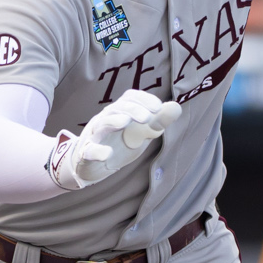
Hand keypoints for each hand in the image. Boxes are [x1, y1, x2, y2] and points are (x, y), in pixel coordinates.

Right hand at [51, 89, 182, 188]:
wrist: (89, 165)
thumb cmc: (118, 144)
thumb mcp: (141, 133)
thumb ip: (157, 121)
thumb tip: (176, 106)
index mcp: (119, 112)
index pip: (129, 98)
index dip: (143, 99)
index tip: (158, 107)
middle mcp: (105, 120)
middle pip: (117, 109)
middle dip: (132, 110)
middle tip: (147, 118)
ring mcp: (94, 136)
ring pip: (101, 124)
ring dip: (113, 122)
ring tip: (125, 122)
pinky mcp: (85, 154)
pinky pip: (88, 150)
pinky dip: (97, 151)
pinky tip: (106, 154)